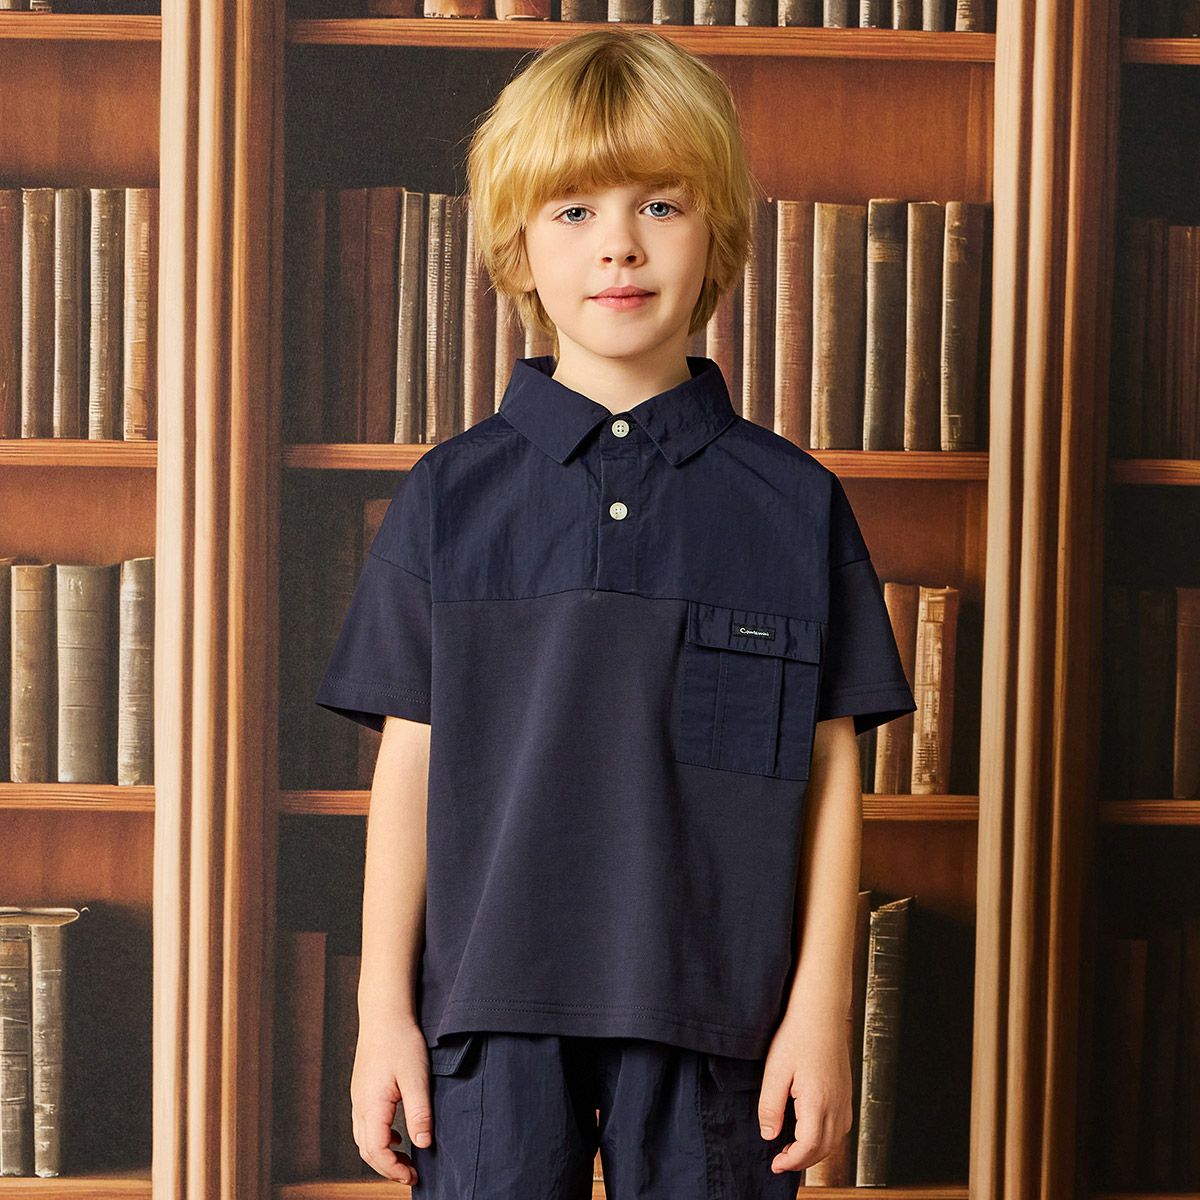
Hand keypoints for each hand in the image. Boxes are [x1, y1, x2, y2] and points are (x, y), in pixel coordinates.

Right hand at [350, 1018, 433, 1184]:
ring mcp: (358, 1098)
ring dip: (382, 1154)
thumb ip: (419, 1112)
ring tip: (405, 1159)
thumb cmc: (401, 1041)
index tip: (413, 1176)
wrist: (384, 1014)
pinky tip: (397, 1134)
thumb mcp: (416, 1077)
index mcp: (371, 1105)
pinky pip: (364, 1125)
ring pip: (363, 1139)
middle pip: (366, 1150)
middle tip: (411, 1174)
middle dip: (387, 1168)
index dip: (393, 1169)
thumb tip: (423, 1144)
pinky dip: (378, 1138)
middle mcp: (359, 1105)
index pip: (377, 1150)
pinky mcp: (362, 1090)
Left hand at [757, 1011, 853, 1172]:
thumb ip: (771, 1106)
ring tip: (792, 1150)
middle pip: (823, 1149)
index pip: (808, 1146)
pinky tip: (811, 1132)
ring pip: (835, 1141)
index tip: (775, 1163)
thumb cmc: (797, 1035)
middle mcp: (836, 1103)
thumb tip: (769, 1135)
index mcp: (818, 1100)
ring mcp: (844, 1099)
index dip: (791, 1161)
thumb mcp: (775, 1070)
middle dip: (801, 1161)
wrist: (821, 1012)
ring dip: (815, 1152)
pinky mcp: (846, 1092)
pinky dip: (826, 1139)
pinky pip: (841, 1127)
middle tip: (779, 1160)